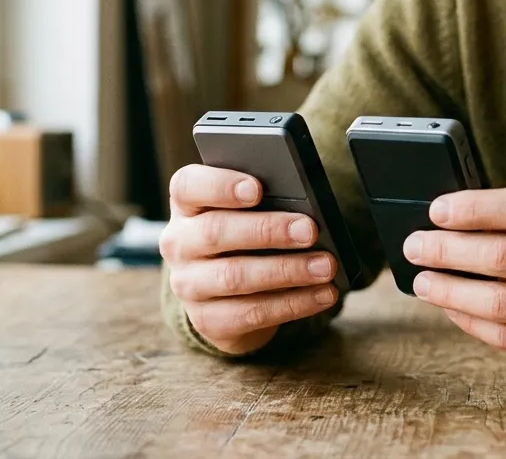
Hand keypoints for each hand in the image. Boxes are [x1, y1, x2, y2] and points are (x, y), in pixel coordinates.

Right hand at [159, 164, 339, 354]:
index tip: (256, 188)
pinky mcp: (208, 320)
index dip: (220, 185)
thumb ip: (266, 202)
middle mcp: (179, 244)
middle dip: (268, 230)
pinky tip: (322, 294)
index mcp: (186, 205)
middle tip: (310, 230)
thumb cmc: (245, 237)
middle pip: (216, 232)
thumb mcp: (247, 214)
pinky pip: (252, 313)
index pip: (187, 186)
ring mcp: (188, 285)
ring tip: (325, 266)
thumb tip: (307, 210)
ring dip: (287, 271)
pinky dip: (293, 303)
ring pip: (235, 277)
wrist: (224, 294)